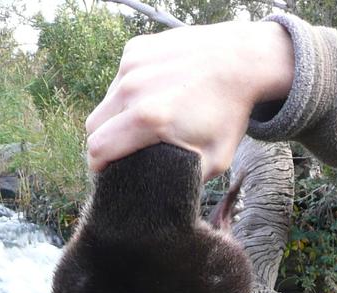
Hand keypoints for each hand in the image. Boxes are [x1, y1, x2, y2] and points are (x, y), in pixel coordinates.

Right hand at [86, 20, 294, 179]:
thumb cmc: (228, 115)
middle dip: (104, 143)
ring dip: (115, 117)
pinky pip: (117, 79)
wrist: (242, 62)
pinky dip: (127, 92)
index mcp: (147, 119)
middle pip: (94, 127)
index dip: (98, 167)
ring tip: (141, 123)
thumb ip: (182, 183)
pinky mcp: (136, 49)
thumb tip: (160, 200)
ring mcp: (132, 64)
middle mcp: (133, 88)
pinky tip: (151, 96)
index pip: (98, 150)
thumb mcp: (214, 161)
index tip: (108, 174)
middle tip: (124, 151)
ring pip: (104, 102)